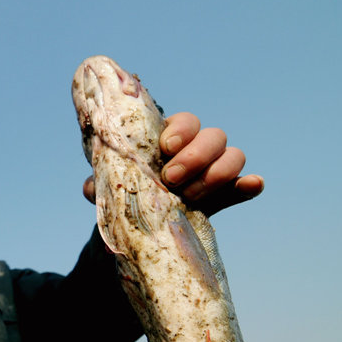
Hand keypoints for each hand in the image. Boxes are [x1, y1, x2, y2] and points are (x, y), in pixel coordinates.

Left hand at [82, 112, 263, 215]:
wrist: (143, 219)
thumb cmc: (128, 192)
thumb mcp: (113, 187)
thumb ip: (100, 185)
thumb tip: (89, 188)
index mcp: (169, 139)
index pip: (185, 121)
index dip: (180, 131)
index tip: (166, 148)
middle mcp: (196, 150)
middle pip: (213, 136)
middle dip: (195, 156)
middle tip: (171, 179)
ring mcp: (213, 171)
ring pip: (232, 155)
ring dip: (216, 173)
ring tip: (191, 196)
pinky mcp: (225, 195)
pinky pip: (243, 186)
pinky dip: (249, 184)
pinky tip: (253, 185)